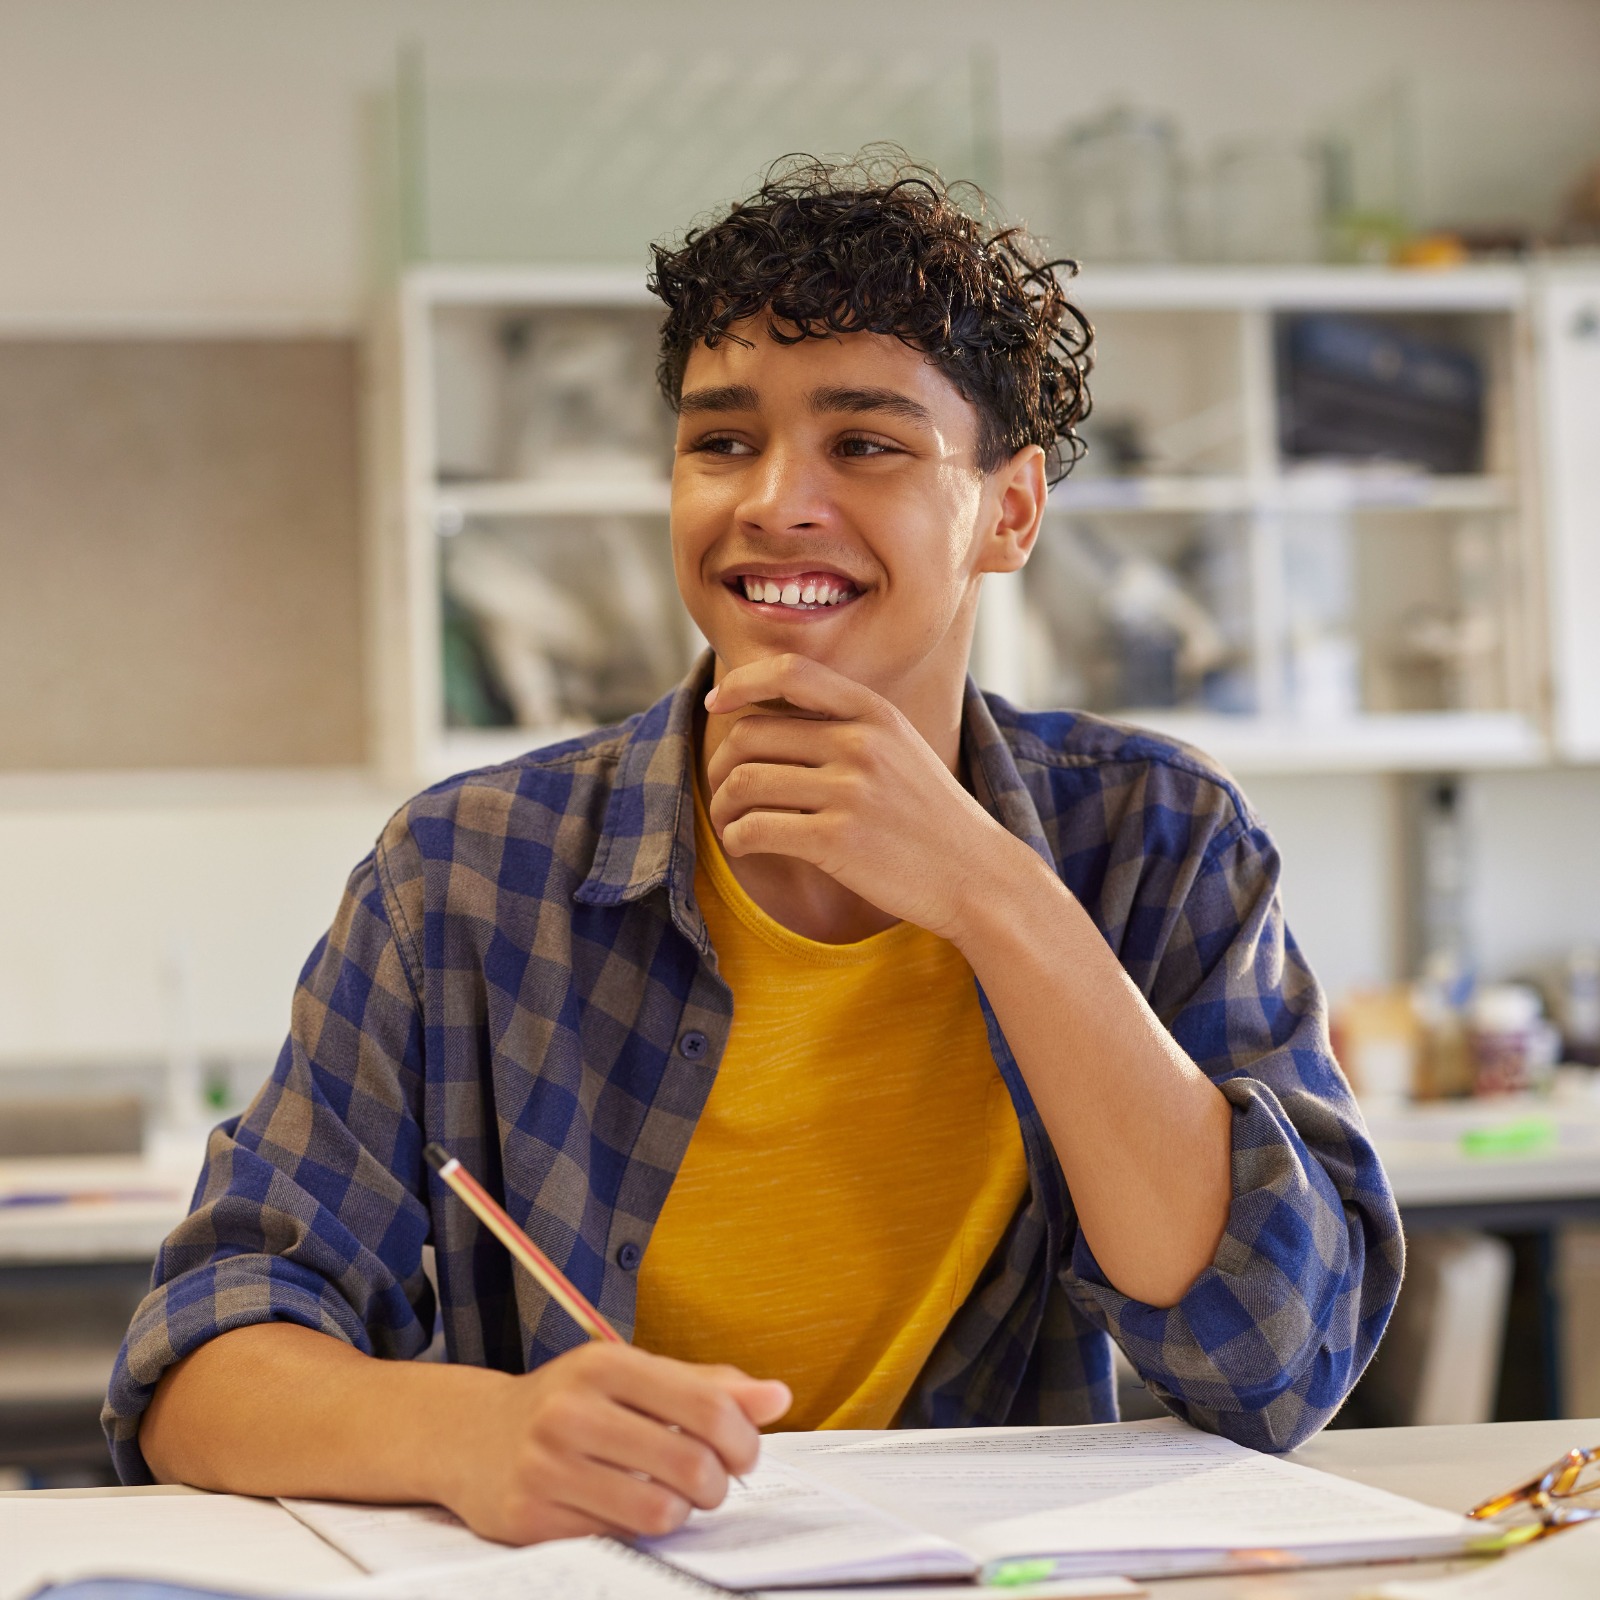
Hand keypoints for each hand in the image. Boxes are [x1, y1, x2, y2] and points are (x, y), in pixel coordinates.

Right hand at [437, 1342, 790, 1544]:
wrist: (472, 1435)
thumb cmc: (571, 1403)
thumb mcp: (634, 1377)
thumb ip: (707, 1386)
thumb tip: (778, 1396)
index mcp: (606, 1364)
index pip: (706, 1404)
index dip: (742, 1438)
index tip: (744, 1453)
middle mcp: (572, 1410)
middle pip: (690, 1464)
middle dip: (716, 1485)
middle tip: (709, 1483)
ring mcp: (547, 1465)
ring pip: (658, 1512)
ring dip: (681, 1513)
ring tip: (671, 1498)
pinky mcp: (530, 1517)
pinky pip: (617, 1539)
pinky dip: (636, 1532)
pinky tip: (625, 1510)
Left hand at [704, 653, 1017, 940]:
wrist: (976, 875)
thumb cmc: (928, 816)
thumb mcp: (900, 748)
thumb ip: (848, 723)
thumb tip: (769, 711)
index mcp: (875, 713)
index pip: (791, 672)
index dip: (742, 681)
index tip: (717, 702)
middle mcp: (861, 744)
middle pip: (751, 734)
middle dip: (722, 764)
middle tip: (724, 790)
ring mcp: (851, 791)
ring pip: (744, 782)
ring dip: (722, 806)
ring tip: (731, 822)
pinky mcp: (837, 840)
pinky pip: (755, 829)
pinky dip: (737, 839)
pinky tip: (745, 846)